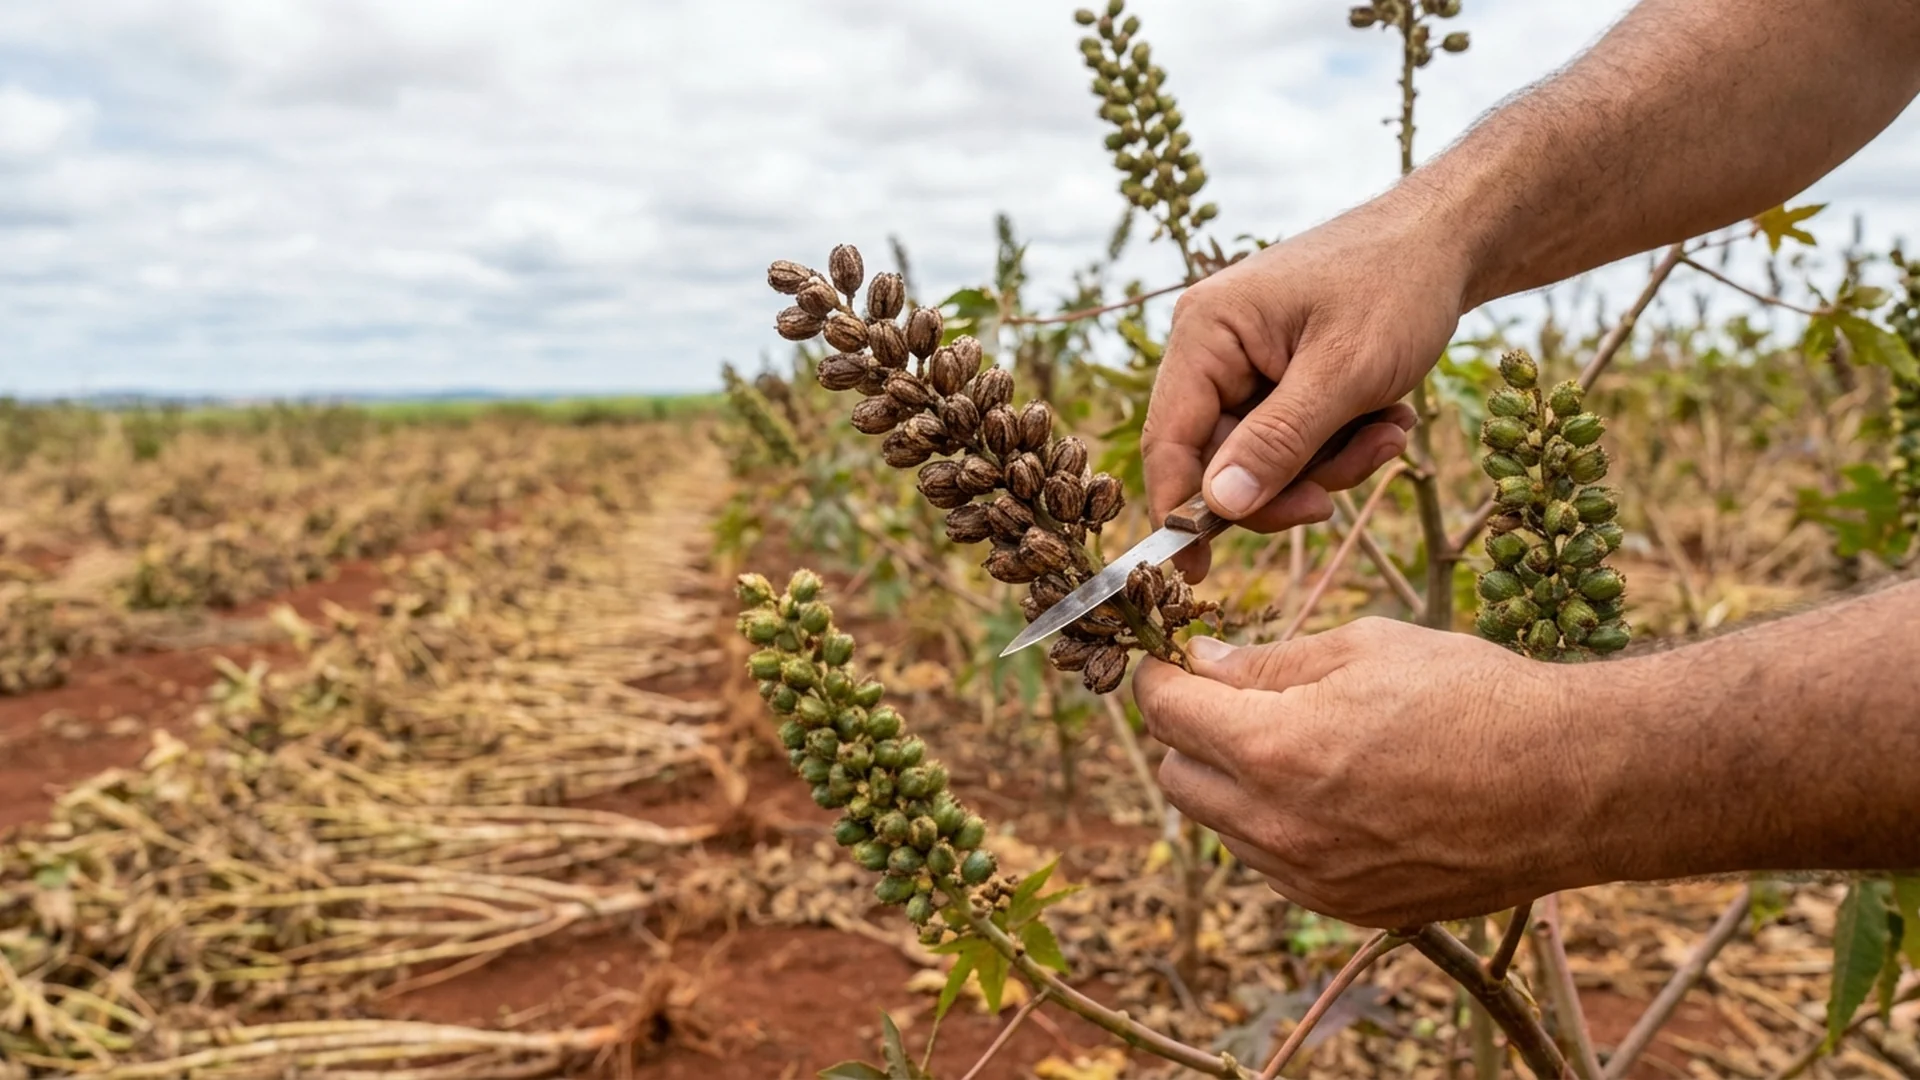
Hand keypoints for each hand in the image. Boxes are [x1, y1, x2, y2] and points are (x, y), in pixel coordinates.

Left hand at [1132, 619, 1598, 927]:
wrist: (1571, 784)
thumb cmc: (1474, 698)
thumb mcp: (1365, 648)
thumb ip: (1267, 663)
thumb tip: (1201, 661)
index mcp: (1274, 750)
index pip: (1166, 712)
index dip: (1162, 675)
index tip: (1175, 658)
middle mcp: (1279, 826)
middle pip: (1175, 775)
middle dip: (1190, 730)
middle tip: (1231, 695)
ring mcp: (1310, 878)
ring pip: (1220, 824)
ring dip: (1232, 781)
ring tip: (1295, 740)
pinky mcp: (1344, 909)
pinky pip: (1271, 864)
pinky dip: (1275, 825)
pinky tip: (1329, 789)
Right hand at [1143, 200, 1465, 580]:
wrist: (1450, 240)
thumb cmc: (1397, 287)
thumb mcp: (1345, 374)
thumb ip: (1278, 443)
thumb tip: (1218, 509)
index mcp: (1205, 333)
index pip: (1170, 442)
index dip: (1181, 513)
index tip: (1197, 574)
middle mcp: (1211, 347)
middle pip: (1220, 460)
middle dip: (1293, 480)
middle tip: (1351, 485)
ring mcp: (1244, 362)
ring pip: (1264, 458)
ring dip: (1330, 462)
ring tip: (1389, 433)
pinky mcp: (1278, 374)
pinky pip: (1292, 438)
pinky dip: (1340, 442)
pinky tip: (1387, 417)